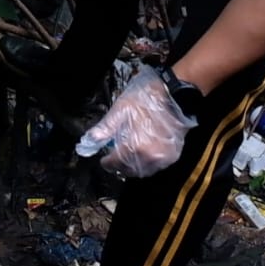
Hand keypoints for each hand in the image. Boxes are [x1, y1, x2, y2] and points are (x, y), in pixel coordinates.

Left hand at [76, 68, 196, 178]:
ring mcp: (164, 158)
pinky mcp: (173, 156)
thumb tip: (89, 141)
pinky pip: (156, 166)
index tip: (104, 159)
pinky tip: (142, 154)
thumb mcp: (120, 110)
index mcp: (136, 147)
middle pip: (129, 170)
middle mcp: (151, 157)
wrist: (174, 94)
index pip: (115, 163)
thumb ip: (105, 129)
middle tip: (114, 158)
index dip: (107, 162)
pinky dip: (147, 164)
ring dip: (133, 167)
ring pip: (143, 171)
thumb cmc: (146, 99)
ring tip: (127, 156)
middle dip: (119, 166)